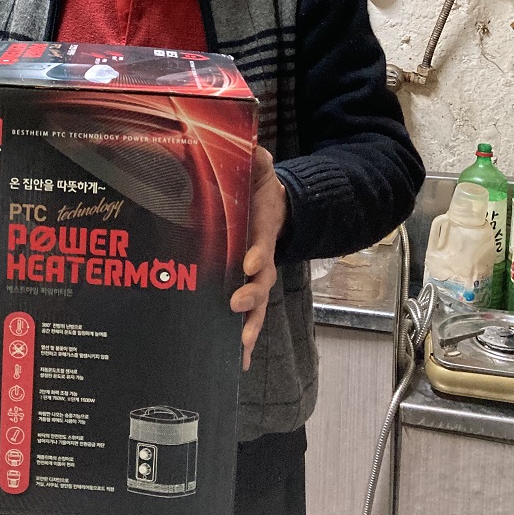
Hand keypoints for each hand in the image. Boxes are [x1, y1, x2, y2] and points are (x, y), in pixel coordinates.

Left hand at [229, 146, 287, 370]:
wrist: (278, 211)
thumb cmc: (261, 194)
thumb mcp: (261, 174)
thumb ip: (258, 163)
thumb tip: (256, 150)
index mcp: (261, 232)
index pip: (261, 243)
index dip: (258, 252)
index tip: (249, 261)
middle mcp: (261, 260)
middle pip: (260, 283)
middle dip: (250, 295)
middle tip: (236, 304)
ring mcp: (256, 279)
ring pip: (256, 307)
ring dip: (249, 326)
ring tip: (240, 347)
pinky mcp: (249, 290)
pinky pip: (248, 318)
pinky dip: (245, 340)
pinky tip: (238, 364)